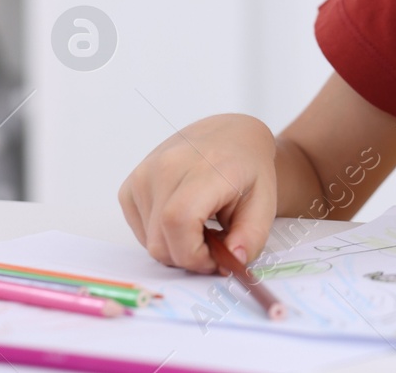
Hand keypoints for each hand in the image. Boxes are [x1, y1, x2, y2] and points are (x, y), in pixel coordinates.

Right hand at [118, 113, 277, 272]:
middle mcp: (166, 167)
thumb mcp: (264, 202)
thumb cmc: (247, 168)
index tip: (215, 260)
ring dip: (175, 247)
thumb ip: (251, 236)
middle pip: (160, 240)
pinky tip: (183, 220)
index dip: (194, 254)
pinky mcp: (131, 185)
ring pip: (149, 241)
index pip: (178, 221)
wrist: (229, 135)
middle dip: (188, 257)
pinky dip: (161, 236)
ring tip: (201, 228)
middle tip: (213, 249)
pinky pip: (140, 230)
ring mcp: (144, 175)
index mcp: (204, 168)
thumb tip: (233, 262)